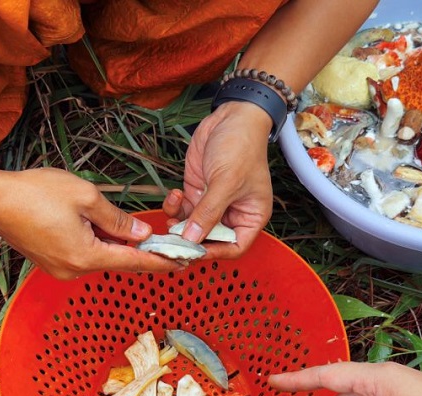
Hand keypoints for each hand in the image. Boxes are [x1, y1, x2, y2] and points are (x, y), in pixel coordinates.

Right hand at [0, 168, 184, 278]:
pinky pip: (83, 254)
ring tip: (124, 224)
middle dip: (138, 249)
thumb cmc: (36, 194)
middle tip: (163, 238)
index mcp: (87, 256)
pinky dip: (96, 242)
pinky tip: (97, 226)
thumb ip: (117, 218)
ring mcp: (60, 268)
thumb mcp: (85, 197)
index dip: (160, 261)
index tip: (183, 263)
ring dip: (114, 242)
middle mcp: (74, 269)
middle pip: (117, 260)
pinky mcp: (50, 261)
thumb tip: (139, 232)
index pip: (134, 262)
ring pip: (99, 256)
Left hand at [163, 102, 273, 259]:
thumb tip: (192, 238)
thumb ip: (209, 212)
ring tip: (171, 214)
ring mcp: (212, 203)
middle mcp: (232, 214)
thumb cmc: (241, 147)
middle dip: (189, 239)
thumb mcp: (226, 182)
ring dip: (178, 223)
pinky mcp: (197, 191)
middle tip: (170, 240)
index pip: (234, 247)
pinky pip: (182, 209)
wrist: (232, 116)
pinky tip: (174, 194)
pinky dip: (174, 206)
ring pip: (191, 226)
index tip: (193, 251)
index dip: (214, 253)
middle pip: (209, 240)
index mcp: (251, 217)